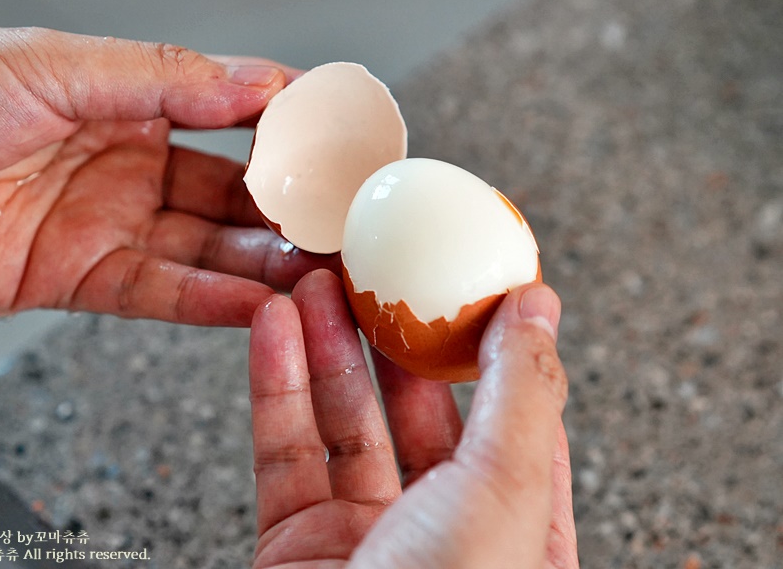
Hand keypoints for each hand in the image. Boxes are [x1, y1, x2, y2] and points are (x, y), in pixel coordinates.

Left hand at [0, 26, 334, 324]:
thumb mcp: (56, 67)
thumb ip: (164, 80)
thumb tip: (261, 82)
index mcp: (126, 101)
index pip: (231, 116)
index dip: (290, 132)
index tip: (344, 147)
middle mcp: (128, 166)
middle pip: (231, 195)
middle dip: (290, 213)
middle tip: (344, 227)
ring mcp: (108, 225)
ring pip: (207, 250)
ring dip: (265, 264)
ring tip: (321, 275)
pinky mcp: (80, 280)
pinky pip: (161, 294)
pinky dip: (214, 303)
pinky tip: (263, 305)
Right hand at [249, 269, 577, 567]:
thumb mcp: (504, 493)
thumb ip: (520, 393)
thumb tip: (540, 306)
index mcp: (517, 528)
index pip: (513, 416)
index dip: (492, 345)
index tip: (470, 283)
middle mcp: (442, 531)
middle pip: (418, 409)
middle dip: (394, 335)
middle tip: (375, 271)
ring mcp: (366, 537)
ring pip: (343, 421)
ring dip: (326, 346)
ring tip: (313, 281)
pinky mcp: (294, 544)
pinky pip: (284, 450)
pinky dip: (276, 383)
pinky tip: (272, 329)